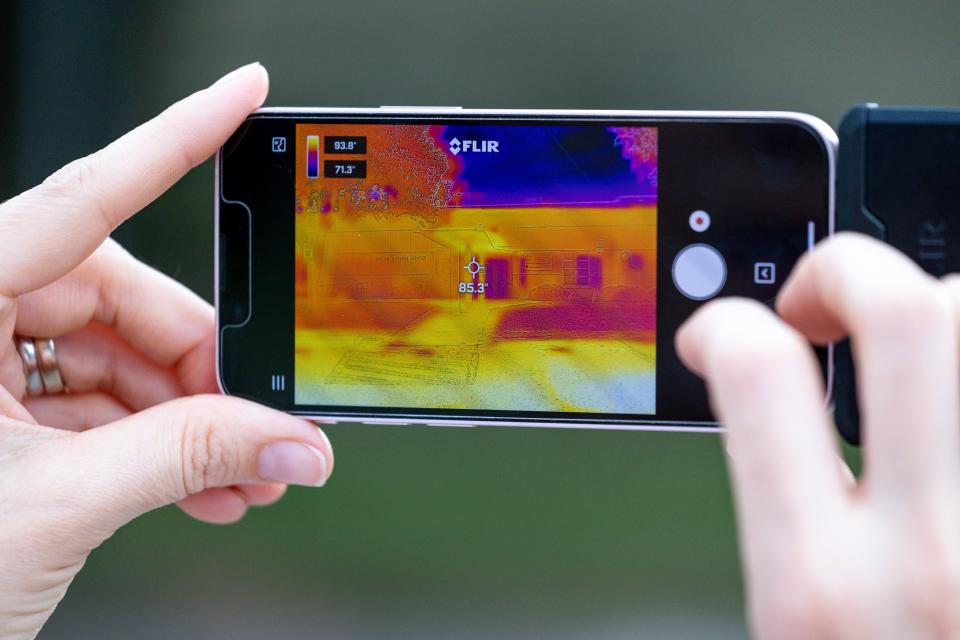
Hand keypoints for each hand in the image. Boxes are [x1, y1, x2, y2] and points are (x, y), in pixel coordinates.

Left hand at [0, 64, 333, 639]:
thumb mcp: (58, 504)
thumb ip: (189, 458)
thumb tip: (289, 439)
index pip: (82, 197)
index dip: (174, 139)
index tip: (240, 95)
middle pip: (116, 300)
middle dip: (200, 368)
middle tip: (259, 420)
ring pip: (115, 357)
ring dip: (187, 419)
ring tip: (241, 475)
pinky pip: (98, 401)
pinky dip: (155, 442)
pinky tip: (203, 485)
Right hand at [677, 233, 959, 638]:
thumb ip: (791, 552)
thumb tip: (778, 448)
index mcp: (824, 599)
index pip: (756, 381)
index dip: (728, 326)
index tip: (726, 333)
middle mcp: (941, 562)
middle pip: (909, 313)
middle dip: (852, 272)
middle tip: (834, 302)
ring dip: (956, 313)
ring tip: (932, 349)